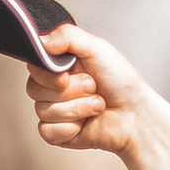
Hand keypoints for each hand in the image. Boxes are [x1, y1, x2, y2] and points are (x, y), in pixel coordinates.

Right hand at [26, 28, 169, 169]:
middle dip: (71, 91)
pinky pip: (47, 131)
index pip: (33, 67)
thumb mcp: (97, 48)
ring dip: (78, 108)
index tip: (67, 75)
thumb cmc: (120, 82)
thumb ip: (67, 36)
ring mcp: (52, 111)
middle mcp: (52, 88)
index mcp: (58, 66)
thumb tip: (41, 41)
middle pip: (34, 89)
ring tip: (97, 105)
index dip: (49, 74)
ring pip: (43, 111)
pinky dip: (70, 127)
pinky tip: (86, 123)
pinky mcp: (56, 133)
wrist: (135, 115)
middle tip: (93, 87)